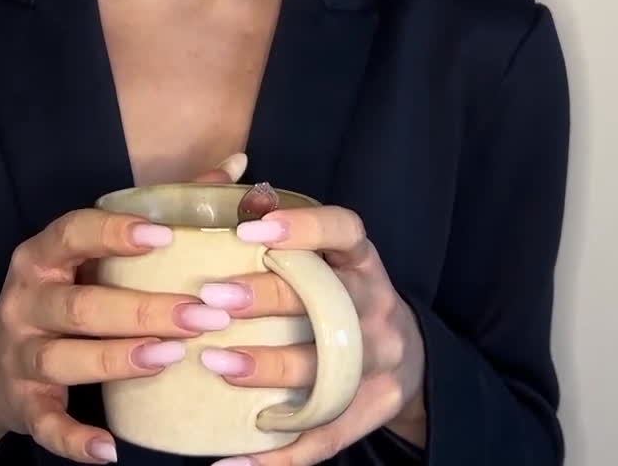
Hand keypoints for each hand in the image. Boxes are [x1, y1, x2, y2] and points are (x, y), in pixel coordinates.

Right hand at [0, 154, 249, 464]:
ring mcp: (21, 354)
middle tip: (202, 315)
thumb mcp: (92, 251)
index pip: (72, 233)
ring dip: (118, 359)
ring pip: (65, 357)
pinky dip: (77, 439)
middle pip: (81, 304)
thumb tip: (237, 165)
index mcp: (43, 256)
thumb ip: (162, 207)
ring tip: (171, 358)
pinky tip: (112, 449)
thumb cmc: (65, 292)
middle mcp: (26, 301)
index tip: (163, 235)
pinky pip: (48, 425)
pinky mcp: (24, 405)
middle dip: (143, 310)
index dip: (114, 234)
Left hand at [191, 205, 427, 465]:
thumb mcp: (330, 256)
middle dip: (267, 298)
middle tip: (211, 298)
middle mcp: (377, 306)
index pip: (345, 231)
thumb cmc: (341, 294)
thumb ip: (285, 227)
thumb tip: (236, 179)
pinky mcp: (370, 410)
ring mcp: (379, 362)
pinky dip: (274, 456)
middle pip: (327, 301)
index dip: (303, 227)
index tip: (250, 229)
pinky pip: (322, 437)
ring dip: (266, 368)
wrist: (407, 358)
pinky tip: (226, 460)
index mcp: (362, 261)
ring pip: (325, 369)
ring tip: (213, 364)